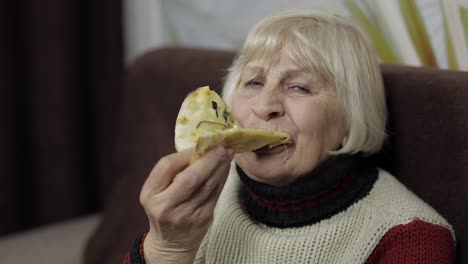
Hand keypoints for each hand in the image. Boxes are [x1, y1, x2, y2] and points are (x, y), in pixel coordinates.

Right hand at [140, 146, 233, 263]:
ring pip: (207, 185)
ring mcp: (186, 214)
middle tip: (222, 146)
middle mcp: (166, 206)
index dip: (185, 153)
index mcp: (151, 194)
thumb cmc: (164, 209)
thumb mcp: (157, 192)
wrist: (171, 244)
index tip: (199, 143)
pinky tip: (225, 168)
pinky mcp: (203, 218)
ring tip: (227, 153)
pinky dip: (222, 178)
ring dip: (220, 167)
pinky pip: (216, 194)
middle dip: (208, 160)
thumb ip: (171, 172)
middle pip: (190, 177)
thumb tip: (198, 147)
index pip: (167, 167)